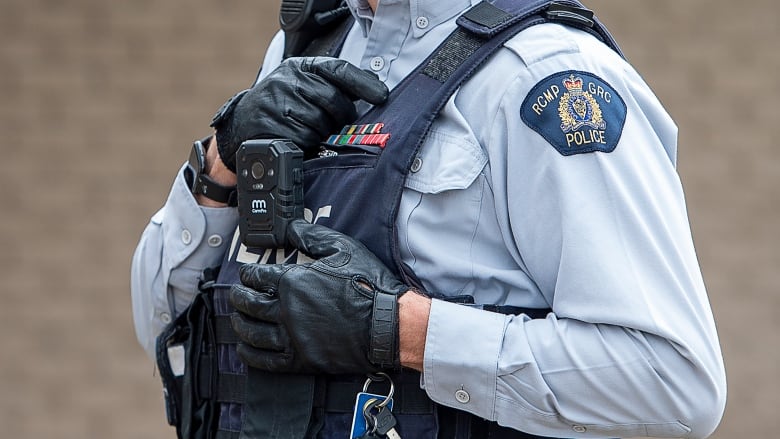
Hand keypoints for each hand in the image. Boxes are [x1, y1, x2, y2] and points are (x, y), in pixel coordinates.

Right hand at [210, 57, 388, 170]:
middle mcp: (287, 80)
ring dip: (323, 133)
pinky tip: (302, 140)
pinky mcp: (270, 125)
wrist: (244, 122)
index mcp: (300, 67)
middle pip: (332, 99)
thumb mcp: (305, 85)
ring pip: (319, 122)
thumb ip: (335, 83)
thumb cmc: (284, 104)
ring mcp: (277, 102)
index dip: (362, 83)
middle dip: (342, 117)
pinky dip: (309, 143)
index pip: (338, 70)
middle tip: (341, 125)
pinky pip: (303, 138)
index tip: (382, 96)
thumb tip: (374, 84)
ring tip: (316, 132)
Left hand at [229, 220, 409, 373]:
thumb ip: (311, 235)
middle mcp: (286, 309)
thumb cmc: (368, 285)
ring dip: (239, 323)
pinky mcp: (301, 359)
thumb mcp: (342, 248)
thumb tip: (290, 226)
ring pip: (252, 332)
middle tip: (236, 295)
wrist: (387, 324)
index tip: (246, 274)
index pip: (257, 277)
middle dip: (238, 297)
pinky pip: (265, 360)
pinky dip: (250, 354)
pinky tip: (245, 348)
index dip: (247, 274)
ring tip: (237, 319)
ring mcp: (292, 336)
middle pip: (249, 304)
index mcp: (293, 281)